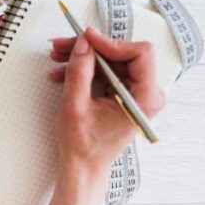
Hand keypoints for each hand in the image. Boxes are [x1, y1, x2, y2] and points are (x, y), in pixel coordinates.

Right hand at [49, 26, 165, 202]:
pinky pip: (107, 72)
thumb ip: (79, 71)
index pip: (139, 54)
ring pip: (112, 61)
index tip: (87, 38)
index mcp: (144, 99)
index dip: (110, 42)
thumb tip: (83, 44)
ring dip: (84, 58)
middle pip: (122, 55)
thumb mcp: (75, 105)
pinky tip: (65, 72)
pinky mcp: (124, 95)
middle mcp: (146, 95)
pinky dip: (86, 69)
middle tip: (64, 45)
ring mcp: (135, 94)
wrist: (83, 166)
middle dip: (91, 49)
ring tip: (59, 58)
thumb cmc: (84, 145)